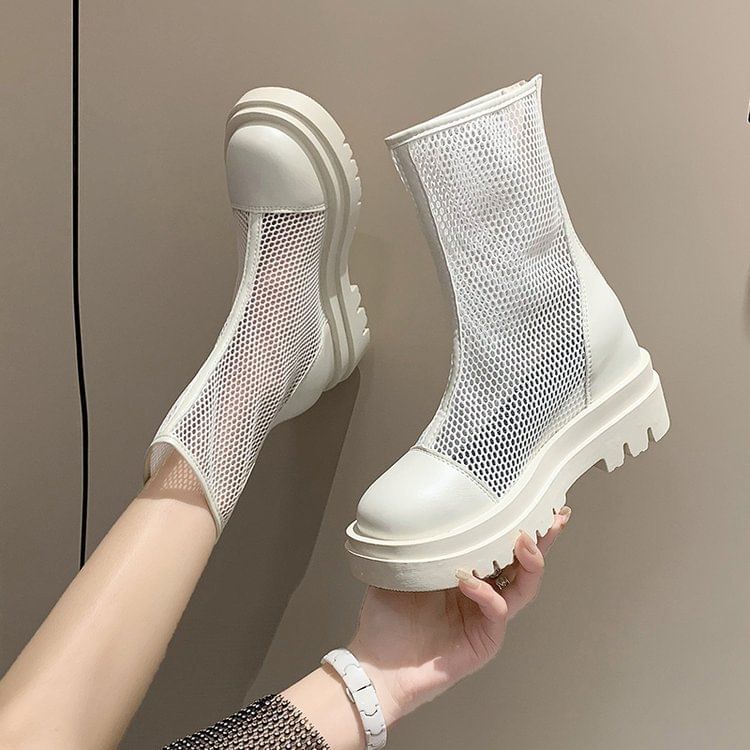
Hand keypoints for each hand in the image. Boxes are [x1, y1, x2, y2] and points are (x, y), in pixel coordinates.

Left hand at [348, 507, 570, 723]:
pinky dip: (486, 593)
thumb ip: (415, 542)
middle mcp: (482, 593)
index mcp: (466, 572)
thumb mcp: (399, 569)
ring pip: (523, 588)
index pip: (499, 546)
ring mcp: (486, 617)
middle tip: (552, 519)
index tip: (534, 500)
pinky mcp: (484, 641)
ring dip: (528, 563)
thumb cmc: (385, 619)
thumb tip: (419, 508)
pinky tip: (467, 580)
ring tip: (521, 541)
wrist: (376, 664)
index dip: (519, 525)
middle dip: (541, 540)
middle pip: (524, 565)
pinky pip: (496, 611)